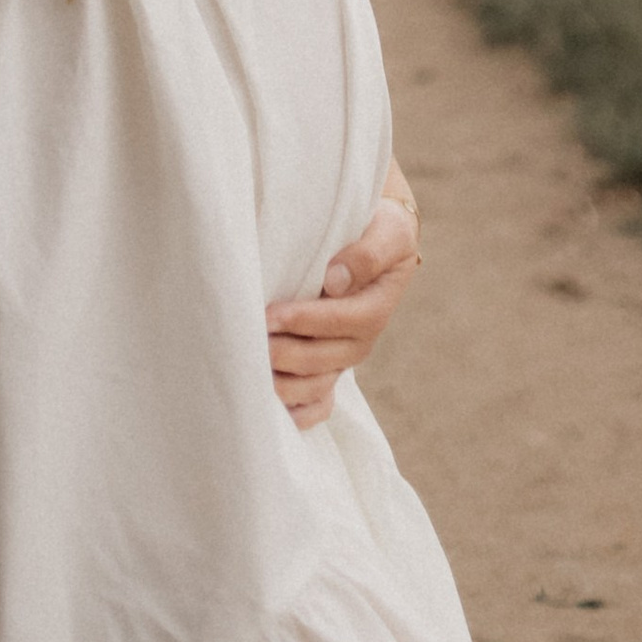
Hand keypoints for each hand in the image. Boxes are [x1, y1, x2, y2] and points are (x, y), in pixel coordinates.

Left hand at [267, 164, 421, 430]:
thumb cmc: (378, 226)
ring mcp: (343, 355)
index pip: (345, 321)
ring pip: (319, 384)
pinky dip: (301, 413)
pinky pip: (320, 401)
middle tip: (252, 345)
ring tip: (254, 375)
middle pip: (326, 358)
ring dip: (287, 386)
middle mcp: (361, 337)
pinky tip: (277, 416)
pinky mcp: (329, 364)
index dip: (308, 321)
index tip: (272, 315)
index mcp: (378, 304)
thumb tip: (336, 281)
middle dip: (288, 354)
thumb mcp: (389, 230)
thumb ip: (367, 253)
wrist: (375, 234)